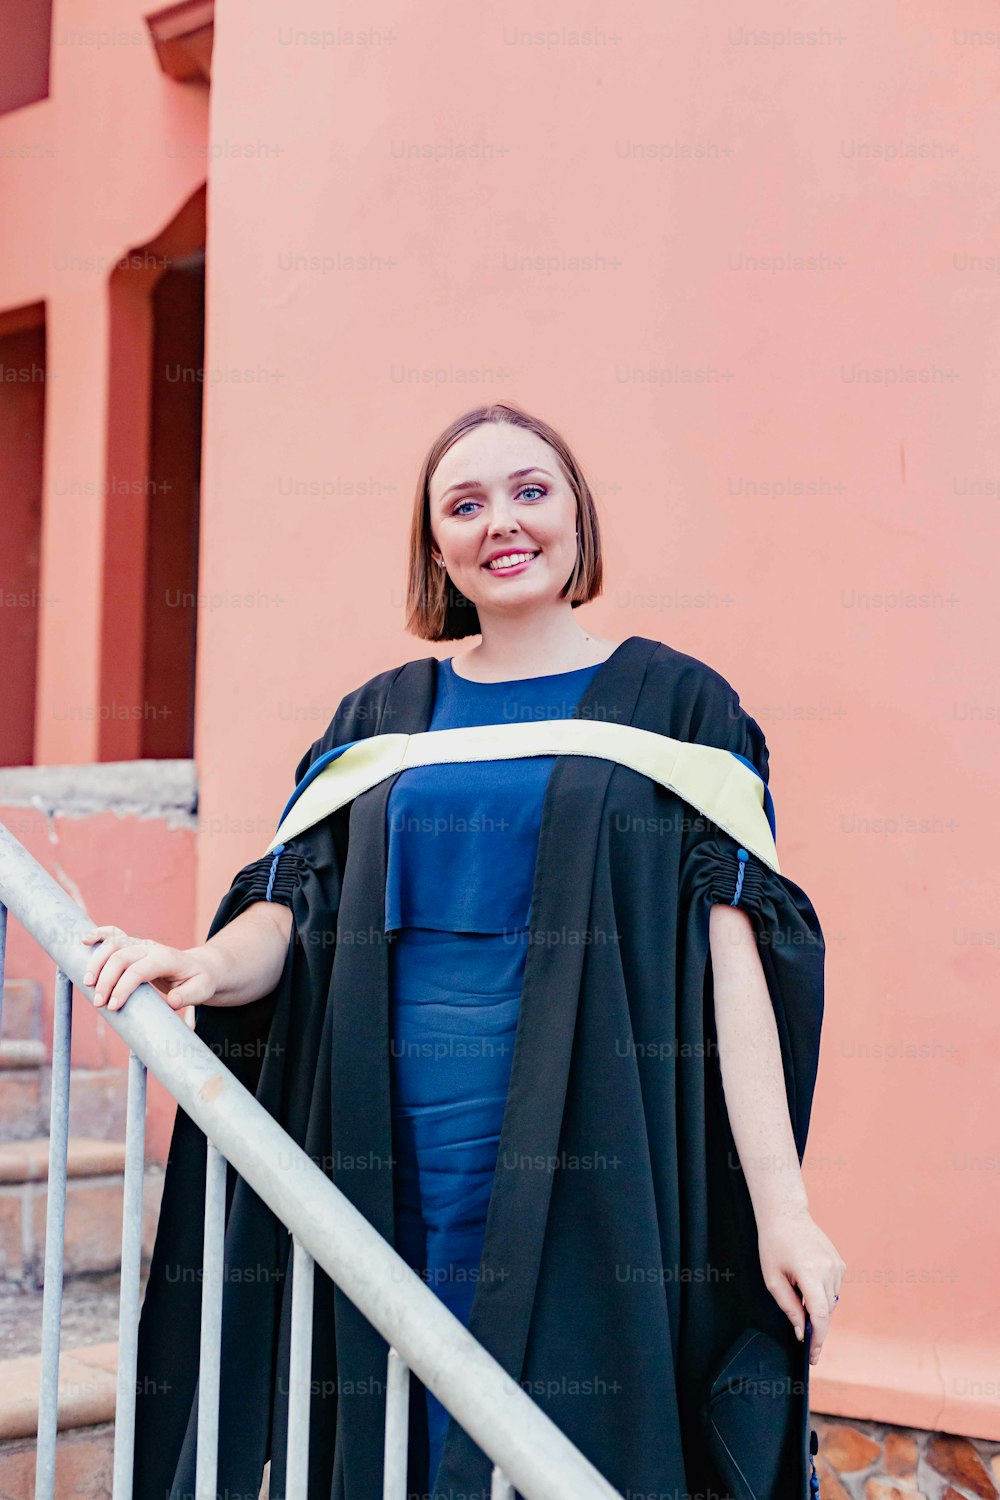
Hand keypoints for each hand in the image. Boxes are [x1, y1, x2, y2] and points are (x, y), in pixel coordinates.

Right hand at [79, 925, 220, 1012]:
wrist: (201, 968)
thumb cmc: (200, 981)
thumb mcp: (201, 991)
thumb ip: (189, 996)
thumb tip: (172, 1002)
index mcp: (166, 959)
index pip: (139, 970)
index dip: (123, 987)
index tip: (113, 1006)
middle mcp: (151, 948)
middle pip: (121, 957)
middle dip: (106, 980)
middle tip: (98, 1004)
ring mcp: (141, 945)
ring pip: (113, 945)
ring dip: (97, 962)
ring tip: (87, 984)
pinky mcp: (134, 946)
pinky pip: (114, 934)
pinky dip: (98, 935)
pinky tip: (84, 942)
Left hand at [756, 1204, 845, 1363]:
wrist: (786, 1215)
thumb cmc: (774, 1245)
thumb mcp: (773, 1279)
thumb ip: (789, 1307)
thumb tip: (802, 1332)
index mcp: (811, 1272)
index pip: (820, 1315)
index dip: (818, 1338)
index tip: (812, 1355)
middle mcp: (829, 1270)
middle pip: (827, 1312)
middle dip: (817, 1329)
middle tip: (807, 1345)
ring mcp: (837, 1266)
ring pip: (831, 1302)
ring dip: (818, 1309)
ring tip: (798, 1297)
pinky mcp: (840, 1264)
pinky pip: (833, 1289)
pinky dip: (822, 1295)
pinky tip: (807, 1284)